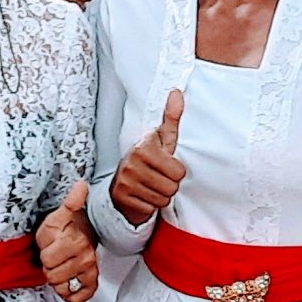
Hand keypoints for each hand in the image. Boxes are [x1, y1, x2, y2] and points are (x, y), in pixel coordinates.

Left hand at [35, 181, 96, 301]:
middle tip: (55, 256)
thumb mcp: (60, 214)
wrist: (85, 234)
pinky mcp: (92, 283)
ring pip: (62, 287)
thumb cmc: (67, 226)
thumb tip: (82, 186)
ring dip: (57, 279)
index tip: (50, 245)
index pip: (48, 260)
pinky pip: (78, 297)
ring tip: (60, 266)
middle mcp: (86, 258)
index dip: (44, 253)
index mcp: (77, 242)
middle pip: (53, 276)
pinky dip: (70, 294)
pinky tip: (67, 282)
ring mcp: (89, 271)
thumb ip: (71, 202)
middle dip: (49, 267)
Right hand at [111, 88, 186, 227]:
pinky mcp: (122, 198)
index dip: (177, 172)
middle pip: (172, 187)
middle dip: (169, 186)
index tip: (166, 166)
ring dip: (160, 196)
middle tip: (159, 178)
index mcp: (144, 147)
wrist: (121, 183)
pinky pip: (150, 209)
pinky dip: (149, 206)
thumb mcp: (161, 140)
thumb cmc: (147, 160)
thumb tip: (177, 93)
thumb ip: (171, 118)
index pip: (179, 171)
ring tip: (152, 187)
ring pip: (163, 199)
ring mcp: (126, 182)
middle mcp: (132, 163)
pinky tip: (143, 196)